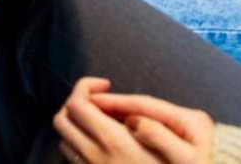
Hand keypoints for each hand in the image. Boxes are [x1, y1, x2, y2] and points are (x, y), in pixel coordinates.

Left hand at [55, 79, 214, 163]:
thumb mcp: (178, 140)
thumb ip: (148, 118)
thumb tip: (127, 113)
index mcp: (113, 141)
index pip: (77, 104)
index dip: (86, 86)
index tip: (106, 84)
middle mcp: (94, 157)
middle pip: (62, 119)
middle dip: (77, 102)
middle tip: (100, 100)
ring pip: (64, 139)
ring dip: (77, 124)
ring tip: (101, 120)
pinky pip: (73, 158)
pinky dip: (79, 143)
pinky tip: (101, 141)